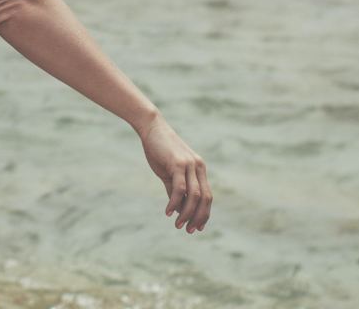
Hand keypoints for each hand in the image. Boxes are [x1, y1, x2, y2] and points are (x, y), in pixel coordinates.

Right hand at [136, 113, 210, 232]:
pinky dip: (175, 202)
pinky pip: (180, 188)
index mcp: (199, 169)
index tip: (197, 228)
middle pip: (205, 198)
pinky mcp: (178, 163)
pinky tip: (167, 211)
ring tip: (178, 224)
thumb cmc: (159, 150)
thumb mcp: (168, 172)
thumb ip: (174, 189)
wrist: (151, 128)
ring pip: (194, 196)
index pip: (207, 196)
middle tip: (189, 230)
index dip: (204, 214)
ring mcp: (189, 164)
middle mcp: (198, 167)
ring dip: (187, 213)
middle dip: (198, 217)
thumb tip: (177, 210)